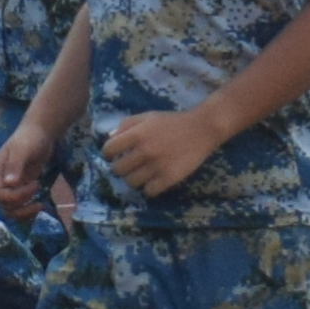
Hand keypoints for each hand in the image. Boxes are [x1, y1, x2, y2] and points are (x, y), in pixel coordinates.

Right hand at [0, 122, 57, 220]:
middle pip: (4, 205)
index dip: (16, 196)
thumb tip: (9, 183)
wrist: (40, 133)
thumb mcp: (22, 150)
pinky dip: (28, 209)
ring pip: (11, 209)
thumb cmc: (29, 138)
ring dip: (24, 212)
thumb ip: (15, 166)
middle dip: (21, 205)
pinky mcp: (20, 189)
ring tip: (39, 205)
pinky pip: (20, 206)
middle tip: (37, 189)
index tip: (34, 185)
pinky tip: (40, 205)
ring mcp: (9, 186)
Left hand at [100, 105, 225, 198]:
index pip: (108, 150)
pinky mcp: (169, 178)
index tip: (113, 156)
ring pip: (131, 183)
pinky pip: (148, 192)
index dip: (108, 154)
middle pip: (118, 170)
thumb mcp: (147, 117)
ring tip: (141, 174)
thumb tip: (109, 138)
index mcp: (137, 134)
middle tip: (128, 166)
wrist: (201, 129)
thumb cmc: (172, 122)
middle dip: (120, 168)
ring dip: (133, 179)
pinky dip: (148, 188)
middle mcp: (144, 151)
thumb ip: (126, 124)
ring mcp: (157, 166)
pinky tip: (153, 181)